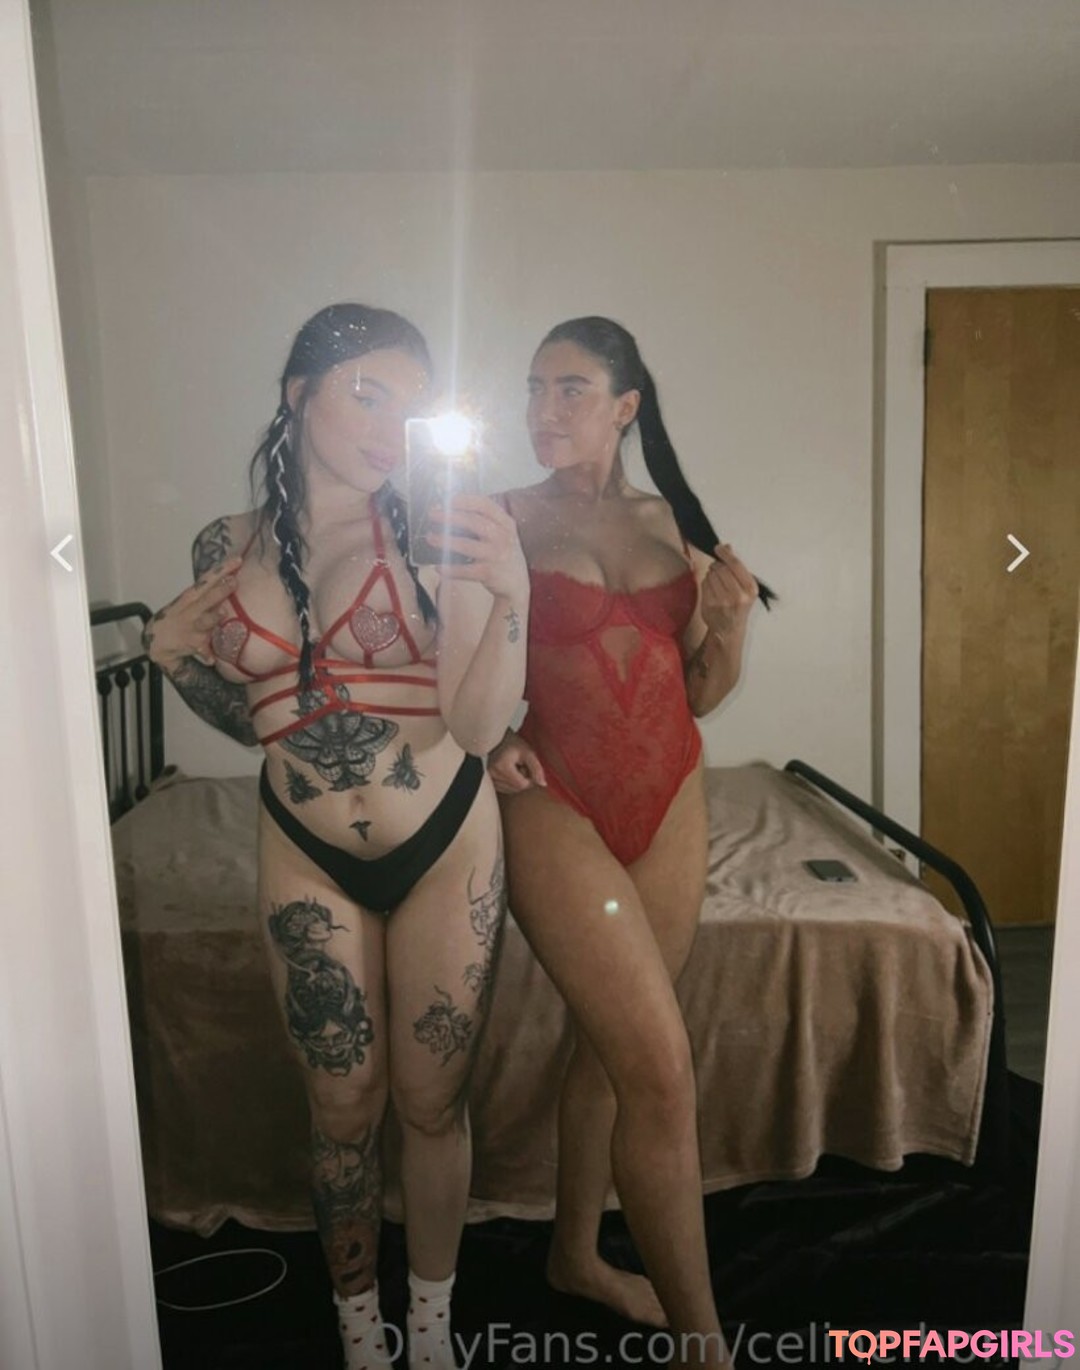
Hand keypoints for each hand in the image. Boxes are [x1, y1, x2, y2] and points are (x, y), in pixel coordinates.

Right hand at [141, 557, 242, 673]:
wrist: (159, 639)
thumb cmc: (182, 616)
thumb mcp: (192, 601)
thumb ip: (211, 593)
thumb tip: (235, 580)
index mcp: (192, 596)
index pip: (208, 579)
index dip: (222, 569)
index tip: (237, 560)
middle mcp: (192, 609)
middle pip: (207, 598)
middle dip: (220, 590)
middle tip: (234, 582)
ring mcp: (192, 626)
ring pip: (205, 621)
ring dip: (213, 617)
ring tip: (222, 614)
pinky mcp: (193, 644)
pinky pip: (202, 650)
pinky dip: (207, 654)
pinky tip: (212, 659)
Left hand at [426, 494, 529, 601]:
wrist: (517, 584)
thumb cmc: (503, 554)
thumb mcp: (503, 533)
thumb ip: (484, 521)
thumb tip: (450, 511)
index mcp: (506, 523)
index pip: (485, 505)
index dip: (464, 500)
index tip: (446, 499)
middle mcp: (503, 537)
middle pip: (474, 522)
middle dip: (451, 516)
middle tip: (433, 514)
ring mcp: (497, 555)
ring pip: (467, 545)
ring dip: (446, 541)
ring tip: (431, 538)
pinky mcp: (490, 573)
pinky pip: (466, 570)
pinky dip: (451, 569)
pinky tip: (439, 567)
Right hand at [488, 731, 546, 793]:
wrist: (496, 737)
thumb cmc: (512, 742)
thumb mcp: (528, 752)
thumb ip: (537, 768)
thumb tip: (542, 784)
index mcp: (502, 767)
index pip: (522, 785)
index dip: (530, 779)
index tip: (529, 767)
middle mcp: (493, 774)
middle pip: (515, 789)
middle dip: (523, 780)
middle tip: (521, 765)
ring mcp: (489, 777)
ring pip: (509, 790)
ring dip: (516, 782)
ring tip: (514, 767)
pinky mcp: (488, 779)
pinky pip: (503, 788)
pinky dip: (509, 783)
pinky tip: (508, 771)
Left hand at [701, 544, 757, 639]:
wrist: (729, 630)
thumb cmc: (738, 606)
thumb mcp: (745, 588)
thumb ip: (737, 568)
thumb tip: (727, 547)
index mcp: (750, 589)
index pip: (735, 564)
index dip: (725, 553)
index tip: (718, 547)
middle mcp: (738, 596)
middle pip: (721, 568)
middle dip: (717, 565)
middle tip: (718, 569)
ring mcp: (723, 601)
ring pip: (711, 575)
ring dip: (711, 574)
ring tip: (717, 583)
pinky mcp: (710, 604)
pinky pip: (704, 584)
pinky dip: (706, 583)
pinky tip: (712, 590)